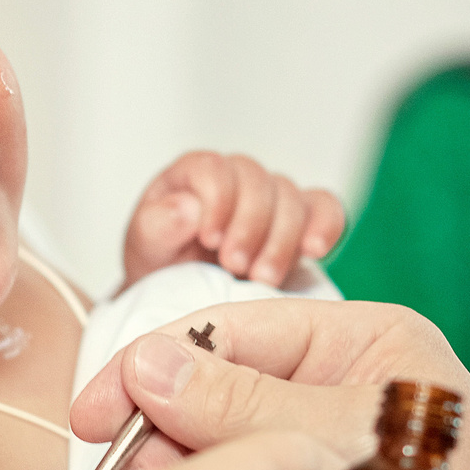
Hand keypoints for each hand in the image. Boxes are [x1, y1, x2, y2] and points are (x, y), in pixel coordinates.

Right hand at [70, 299, 469, 469]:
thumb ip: (252, 406)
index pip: (225, 331)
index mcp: (358, 344)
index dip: (150, 369)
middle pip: (208, 401)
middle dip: (176, 449)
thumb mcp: (360, 446)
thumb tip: (150, 366)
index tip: (92, 419)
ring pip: (217, 467)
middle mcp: (336, 393)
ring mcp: (324, 459)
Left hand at [122, 152, 345, 289]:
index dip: (217, 201)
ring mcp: (271, 199)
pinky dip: (325, 226)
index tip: (210, 240)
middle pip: (258, 181)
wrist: (185, 301)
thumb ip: (156, 226)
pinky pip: (325, 208)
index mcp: (193, 176)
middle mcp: (236, 180)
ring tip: (262, 278)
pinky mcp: (301, 222)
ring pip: (291, 198)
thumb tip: (187, 208)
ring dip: (280, 240)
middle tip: (235, 266)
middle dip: (250, 226)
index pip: (214, 168)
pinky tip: (314, 251)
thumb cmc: (162, 269)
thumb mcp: (144, 250)